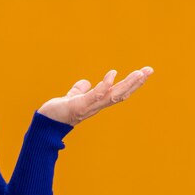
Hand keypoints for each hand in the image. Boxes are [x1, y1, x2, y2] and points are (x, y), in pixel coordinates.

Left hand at [37, 67, 153, 125]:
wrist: (45, 124)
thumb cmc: (59, 112)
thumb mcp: (72, 97)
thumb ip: (79, 90)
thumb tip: (85, 82)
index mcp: (97, 103)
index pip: (118, 92)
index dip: (132, 84)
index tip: (144, 72)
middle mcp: (96, 106)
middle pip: (121, 93)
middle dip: (136, 82)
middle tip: (150, 70)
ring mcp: (89, 107)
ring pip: (113, 95)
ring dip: (128, 84)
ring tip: (140, 73)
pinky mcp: (79, 106)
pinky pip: (95, 95)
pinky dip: (105, 85)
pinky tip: (112, 74)